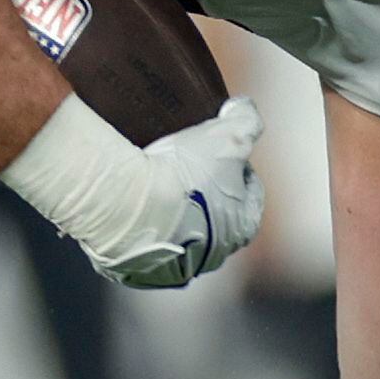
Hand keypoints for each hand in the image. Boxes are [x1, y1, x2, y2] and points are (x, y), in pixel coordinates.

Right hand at [94, 95, 264, 288]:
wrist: (128, 204)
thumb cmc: (186, 176)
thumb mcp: (227, 136)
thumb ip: (246, 121)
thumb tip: (246, 111)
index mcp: (242, 228)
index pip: (251, 193)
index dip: (239, 167)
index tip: (223, 151)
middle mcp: (214, 254)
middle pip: (216, 214)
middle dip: (206, 189)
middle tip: (188, 162)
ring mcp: (175, 264)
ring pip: (181, 229)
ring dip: (174, 208)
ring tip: (157, 179)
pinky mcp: (139, 267)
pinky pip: (147, 240)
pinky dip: (145, 222)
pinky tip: (135, 199)